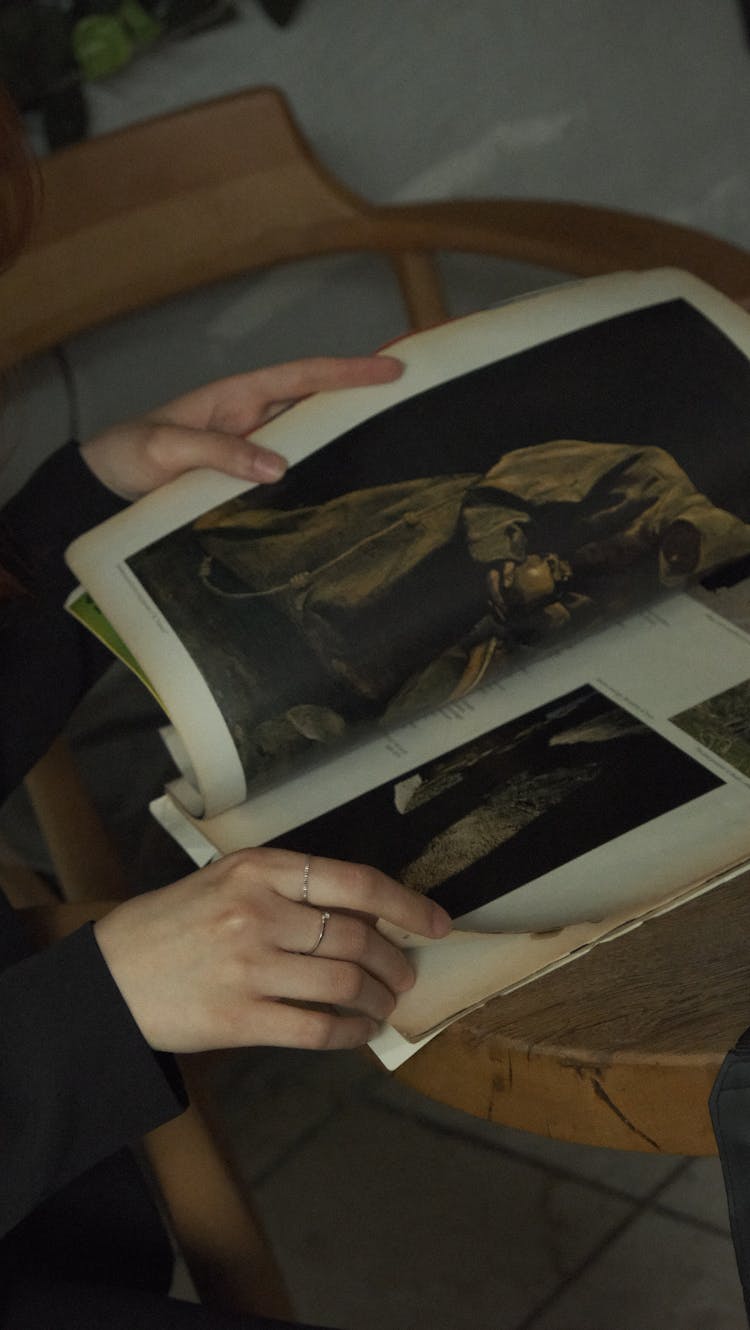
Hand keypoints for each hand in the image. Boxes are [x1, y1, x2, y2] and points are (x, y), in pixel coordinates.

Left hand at [79, 355, 401, 499]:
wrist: (100, 485)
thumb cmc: (127, 456)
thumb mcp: (166, 449)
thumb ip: (219, 454)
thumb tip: (279, 466)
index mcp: (238, 397)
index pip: (302, 377)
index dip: (346, 373)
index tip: (389, 370)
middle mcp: (252, 418)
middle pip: (316, 402)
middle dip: (361, 398)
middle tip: (410, 400)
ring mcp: (251, 448)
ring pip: (308, 438)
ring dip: (344, 439)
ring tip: (392, 444)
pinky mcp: (245, 478)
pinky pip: (290, 471)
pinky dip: (317, 473)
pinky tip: (341, 489)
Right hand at [94, 849, 450, 1052]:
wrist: (108, 977)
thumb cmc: (172, 925)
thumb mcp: (225, 881)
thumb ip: (287, 889)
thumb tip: (365, 915)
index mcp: (258, 869)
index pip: (354, 882)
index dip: (406, 904)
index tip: (436, 922)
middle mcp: (256, 912)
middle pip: (357, 938)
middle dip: (395, 962)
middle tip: (404, 975)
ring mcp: (248, 967)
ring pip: (344, 984)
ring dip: (378, 999)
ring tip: (383, 1004)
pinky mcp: (239, 1019)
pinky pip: (317, 1028)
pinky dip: (351, 1032)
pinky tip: (358, 1031)